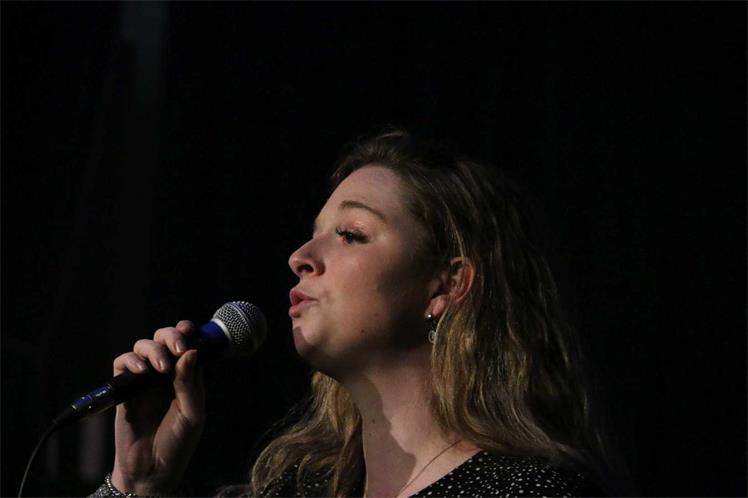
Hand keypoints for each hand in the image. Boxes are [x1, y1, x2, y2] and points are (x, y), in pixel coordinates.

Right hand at [110, 320, 205, 494]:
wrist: (151, 470)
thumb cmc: (177, 444)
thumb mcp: (192, 414)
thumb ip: (189, 383)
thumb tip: (190, 352)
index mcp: (186, 377)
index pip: (186, 345)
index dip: (186, 332)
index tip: (189, 329)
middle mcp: (165, 375)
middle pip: (163, 339)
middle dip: (170, 335)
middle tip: (178, 348)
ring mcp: (144, 381)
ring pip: (142, 346)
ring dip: (153, 349)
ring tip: (161, 367)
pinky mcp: (124, 390)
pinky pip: (122, 364)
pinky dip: (131, 361)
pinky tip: (142, 371)